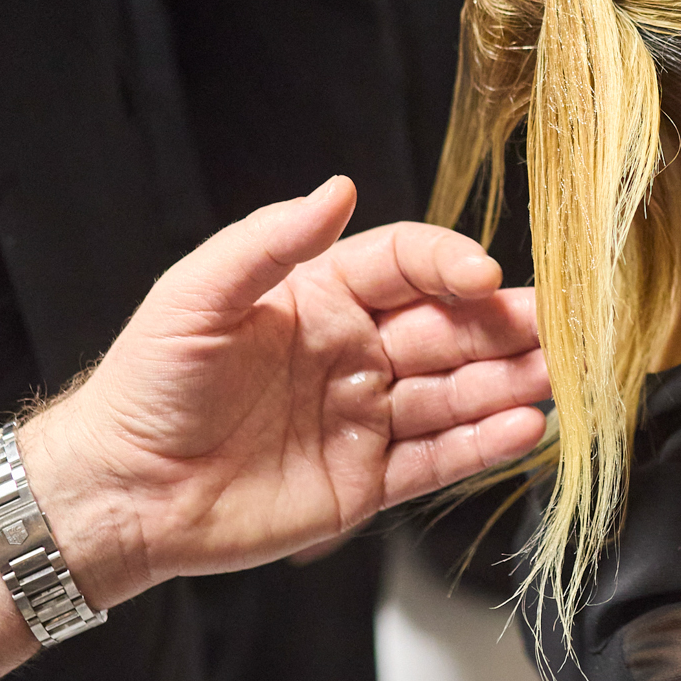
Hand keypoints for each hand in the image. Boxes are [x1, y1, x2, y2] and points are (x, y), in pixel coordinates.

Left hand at [16, 177, 547, 609]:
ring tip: (557, 377)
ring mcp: (367, 416)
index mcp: (323, 297)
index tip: (481, 278)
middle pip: (449, 329)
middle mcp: (356, 351)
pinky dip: (484, 445)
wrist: (123, 492)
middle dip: (505, 325)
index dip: (448, 266)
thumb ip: (269, 242)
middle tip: (556, 326)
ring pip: (457, 392)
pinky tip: (524, 427)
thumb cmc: (149, 385)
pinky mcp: (369, 481)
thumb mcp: (198, 297)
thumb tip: (339, 187)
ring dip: (510, 381)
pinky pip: (438, 459)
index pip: (407, 265)